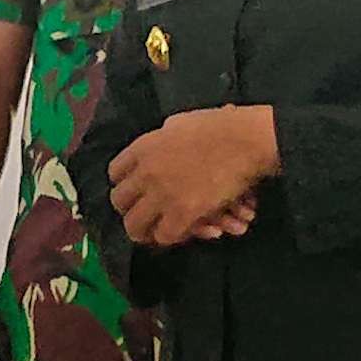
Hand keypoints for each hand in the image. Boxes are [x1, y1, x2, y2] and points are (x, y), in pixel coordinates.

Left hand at [108, 106, 277, 249]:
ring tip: (156, 232)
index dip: (126, 184)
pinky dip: (173, 237)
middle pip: (118, 202)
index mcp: (143, 148)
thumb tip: (163, 139)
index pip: (114, 173)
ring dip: (146, 230)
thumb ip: (164, 137)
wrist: (246, 140)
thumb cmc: (219, 126)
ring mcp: (161, 194)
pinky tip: (185, 232)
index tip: (136, 190)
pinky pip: (164, 236)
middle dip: (131, 210)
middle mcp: (145, 173)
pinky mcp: (182, 213)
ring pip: (134, 226)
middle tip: (144, 215)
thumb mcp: (179, 123)